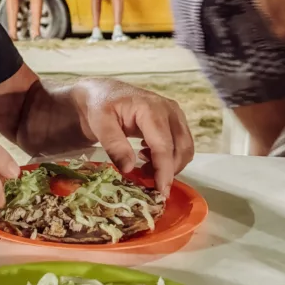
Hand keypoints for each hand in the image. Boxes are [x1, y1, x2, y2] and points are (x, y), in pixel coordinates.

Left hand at [73, 79, 193, 193]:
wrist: (104, 93)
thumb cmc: (101, 106)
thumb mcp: (100, 124)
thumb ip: (114, 145)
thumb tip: (129, 169)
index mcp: (150, 108)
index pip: (164, 145)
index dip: (164, 170)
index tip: (161, 192)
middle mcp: (169, 110)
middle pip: (181, 149)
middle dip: (168, 171)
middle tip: (147, 183)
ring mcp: (175, 114)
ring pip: (185, 149)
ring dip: (170, 166)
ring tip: (144, 169)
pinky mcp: (175, 121)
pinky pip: (181, 145)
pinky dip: (170, 158)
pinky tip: (148, 158)